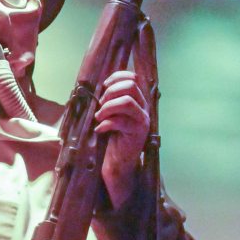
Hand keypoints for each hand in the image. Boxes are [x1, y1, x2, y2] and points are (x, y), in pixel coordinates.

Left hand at [94, 70, 149, 208]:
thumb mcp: (111, 113)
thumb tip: (96, 86)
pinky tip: (99, 129)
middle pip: (131, 86)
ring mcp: (142, 120)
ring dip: (108, 107)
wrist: (118, 162)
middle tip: (100, 106)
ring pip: (127, 102)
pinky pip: (121, 122)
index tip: (103, 88)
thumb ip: (109, 99)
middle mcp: (144, 108)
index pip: (132, 77)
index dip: (115, 78)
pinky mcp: (137, 134)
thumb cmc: (112, 136)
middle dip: (110, 92)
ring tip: (99, 117)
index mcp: (138, 99)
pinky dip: (106, 124)